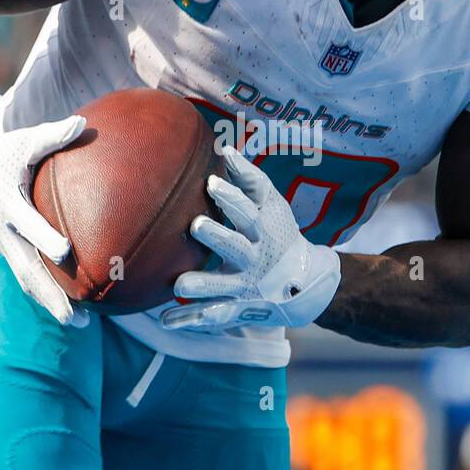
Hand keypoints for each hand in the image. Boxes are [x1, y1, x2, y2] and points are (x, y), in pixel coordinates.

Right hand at [0, 112, 87, 325]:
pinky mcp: (6, 249)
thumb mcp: (23, 140)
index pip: (28, 223)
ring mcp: (3, 243)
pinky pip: (25, 273)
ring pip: (25, 278)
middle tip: (73, 315)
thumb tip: (83, 123)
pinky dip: (42, 292)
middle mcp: (3, 230)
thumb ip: (52, 135)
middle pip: (26, 267)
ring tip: (76, 322)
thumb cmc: (2, 152)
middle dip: (49, 292)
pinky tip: (66, 308)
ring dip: (48, 301)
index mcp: (7, 203)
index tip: (65, 252)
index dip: (44, 236)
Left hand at [163, 146, 340, 331]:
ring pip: (223, 287)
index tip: (213, 183)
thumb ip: (249, 179)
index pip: (248, 212)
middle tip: (196, 226)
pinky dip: (190, 320)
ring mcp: (244, 286)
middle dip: (217, 237)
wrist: (304, 283)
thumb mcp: (272, 205)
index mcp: (261, 230)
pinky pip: (212, 315)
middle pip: (236, 248)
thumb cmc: (278, 232)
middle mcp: (253, 259)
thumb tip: (225, 149)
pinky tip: (166, 321)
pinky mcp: (236, 308)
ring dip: (202, 285)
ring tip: (179, 285)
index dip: (232, 198)